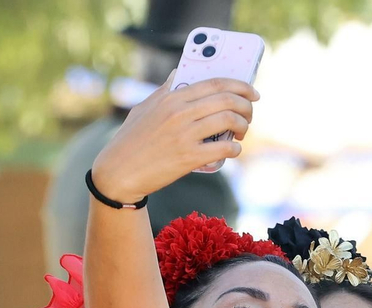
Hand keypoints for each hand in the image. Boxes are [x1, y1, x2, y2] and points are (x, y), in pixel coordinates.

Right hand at [90, 72, 258, 202]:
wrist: (119, 171)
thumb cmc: (131, 139)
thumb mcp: (144, 108)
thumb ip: (164, 90)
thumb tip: (178, 73)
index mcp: (172, 97)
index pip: (215, 83)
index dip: (240, 85)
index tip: (252, 92)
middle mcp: (180, 112)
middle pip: (227, 100)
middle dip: (246, 106)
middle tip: (249, 114)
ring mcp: (185, 135)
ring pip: (229, 121)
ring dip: (243, 126)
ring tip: (242, 133)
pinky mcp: (188, 157)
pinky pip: (223, 149)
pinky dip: (235, 149)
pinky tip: (233, 150)